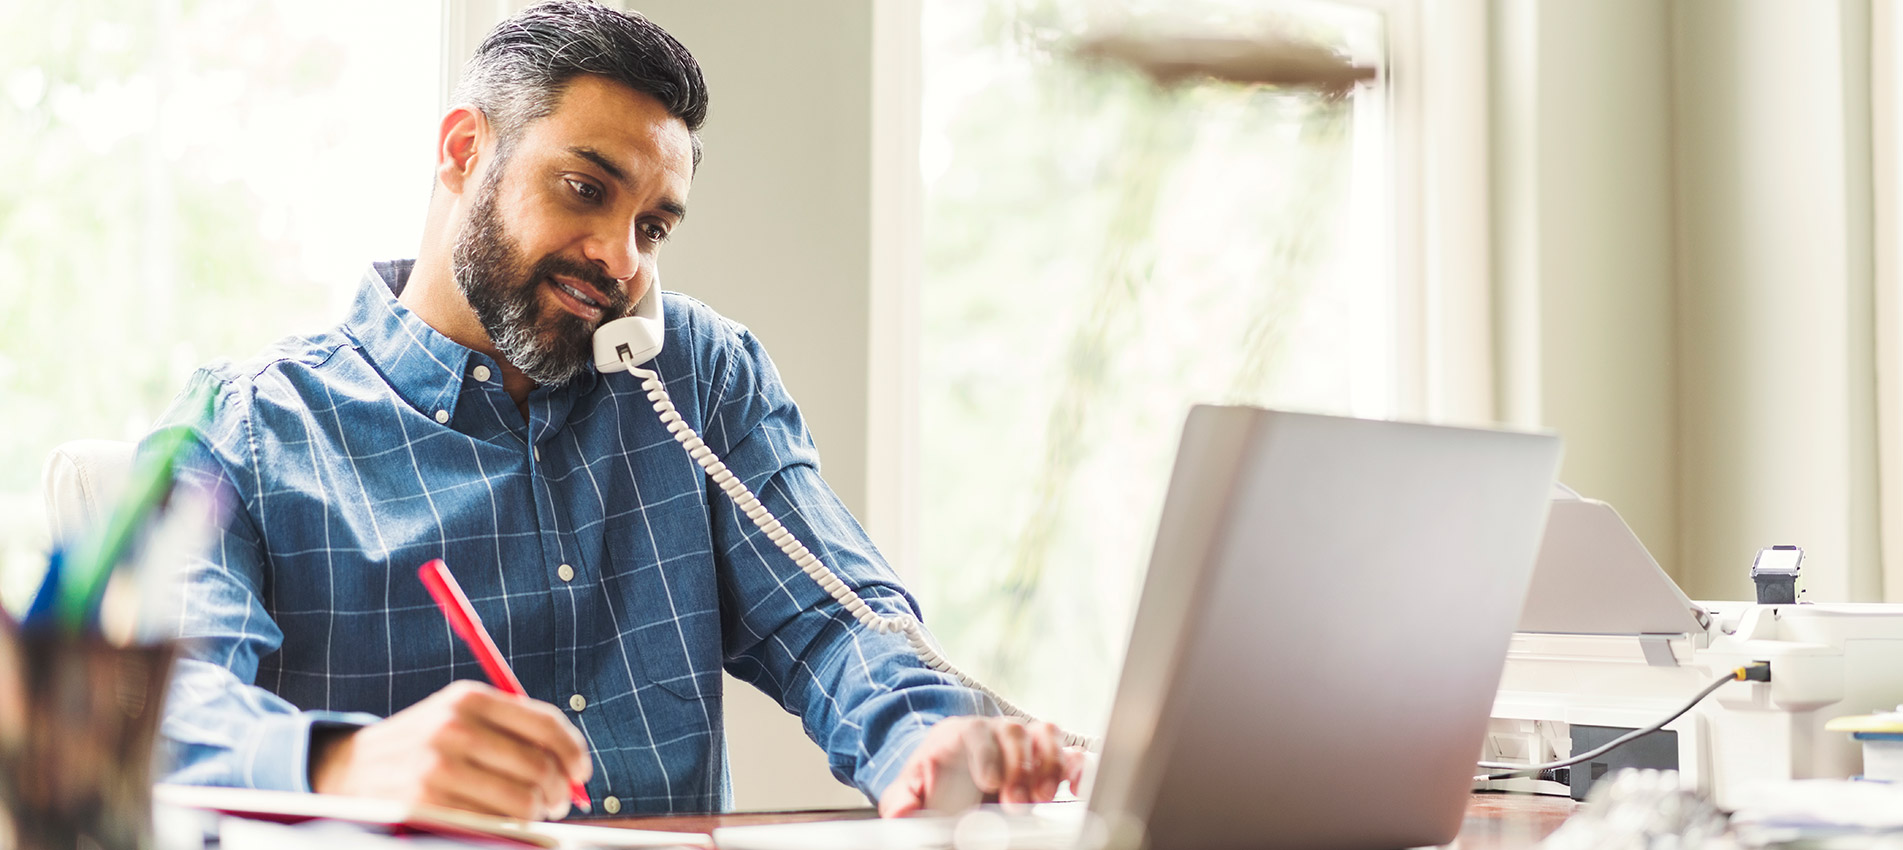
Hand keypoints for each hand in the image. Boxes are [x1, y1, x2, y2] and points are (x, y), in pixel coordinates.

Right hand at [309, 680, 590, 820]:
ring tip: (530, 815)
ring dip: (535, 815)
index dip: (573, 752)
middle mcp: (453, 728)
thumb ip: (513, 730)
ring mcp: (437, 767)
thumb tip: (573, 766)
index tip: (581, 772)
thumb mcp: (459, 718)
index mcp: (468, 699)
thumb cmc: (420, 746)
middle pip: (538, 767)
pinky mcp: (425, 804)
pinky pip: (491, 824)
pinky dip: (506, 829)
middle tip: (557, 803)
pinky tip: (502, 825)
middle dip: (557, 791)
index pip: (545, 725)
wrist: (347, 770)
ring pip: (521, 802)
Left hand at [877, 716, 1085, 817]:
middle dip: (1019, 767)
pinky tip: (1075, 789)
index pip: (978, 732)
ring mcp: (1025, 742)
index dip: (988, 754)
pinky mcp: (1048, 758)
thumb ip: (903, 801)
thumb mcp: (910, 788)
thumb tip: (900, 817)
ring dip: (1049, 765)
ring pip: (1046, 735)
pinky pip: (1071, 751)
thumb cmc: (933, 778)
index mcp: (962, 734)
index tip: (990, 781)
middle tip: (1016, 803)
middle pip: (1015, 732)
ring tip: (1042, 797)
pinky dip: (1077, 766)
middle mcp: (997, 731)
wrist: (951, 769)